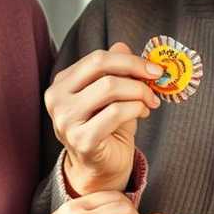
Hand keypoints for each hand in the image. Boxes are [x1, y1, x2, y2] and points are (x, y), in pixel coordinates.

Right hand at [45, 42, 162, 192]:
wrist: (101, 168)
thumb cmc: (106, 128)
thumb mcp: (112, 94)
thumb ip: (115, 69)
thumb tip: (124, 45)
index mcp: (61, 84)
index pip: (96, 58)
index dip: (128, 59)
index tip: (153, 67)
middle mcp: (57, 100)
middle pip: (101, 67)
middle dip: (135, 70)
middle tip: (156, 78)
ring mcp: (66, 121)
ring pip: (110, 88)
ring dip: (139, 92)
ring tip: (149, 102)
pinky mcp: (81, 140)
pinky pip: (116, 113)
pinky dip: (136, 109)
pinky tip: (142, 114)